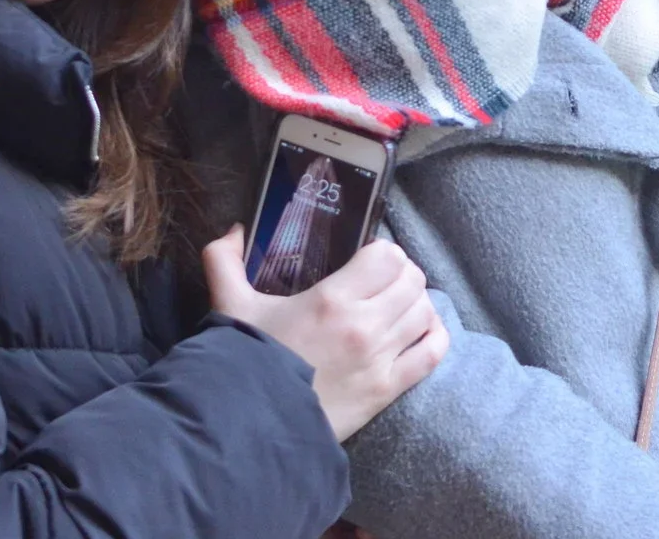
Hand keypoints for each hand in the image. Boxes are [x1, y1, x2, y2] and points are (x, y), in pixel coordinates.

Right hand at [203, 228, 448, 440]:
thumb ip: (224, 262)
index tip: (368, 260)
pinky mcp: (387, 389)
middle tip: (383, 283)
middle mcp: (364, 325)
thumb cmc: (244, 362)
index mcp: (332, 299)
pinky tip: (421, 331)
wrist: (250, 427)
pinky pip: (432, 353)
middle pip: (412, 279)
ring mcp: (380, 358)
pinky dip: (434, 336)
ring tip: (398, 306)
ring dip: (416, 303)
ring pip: (425, 311)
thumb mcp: (230, 307)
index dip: (383, 253)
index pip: (388, 256)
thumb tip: (235, 230)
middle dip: (401, 275)